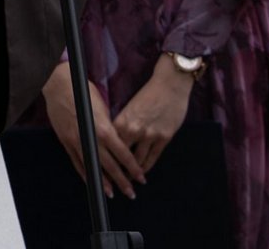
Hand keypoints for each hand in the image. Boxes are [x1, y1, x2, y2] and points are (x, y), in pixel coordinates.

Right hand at [41, 62, 145, 199]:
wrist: (59, 85)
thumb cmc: (83, 91)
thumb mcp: (103, 107)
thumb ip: (110, 125)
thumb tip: (117, 138)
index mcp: (104, 129)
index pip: (123, 154)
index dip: (133, 167)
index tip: (140, 177)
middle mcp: (91, 139)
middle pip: (110, 165)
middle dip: (122, 180)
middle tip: (131, 192)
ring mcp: (77, 142)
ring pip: (93, 167)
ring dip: (103, 182)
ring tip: (112, 193)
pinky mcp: (66, 141)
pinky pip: (77, 162)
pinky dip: (85, 173)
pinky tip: (91, 181)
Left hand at [112, 55, 193, 173]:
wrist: (169, 85)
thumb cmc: (148, 93)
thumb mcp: (129, 108)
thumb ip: (121, 123)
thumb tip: (112, 137)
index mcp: (121, 121)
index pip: (109, 145)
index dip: (103, 158)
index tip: (99, 169)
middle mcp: (134, 130)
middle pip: (121, 157)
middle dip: (117, 171)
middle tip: (112, 183)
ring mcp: (150, 136)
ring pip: (138, 161)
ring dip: (132, 173)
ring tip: (128, 182)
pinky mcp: (164, 138)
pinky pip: (153, 158)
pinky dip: (146, 167)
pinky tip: (142, 174)